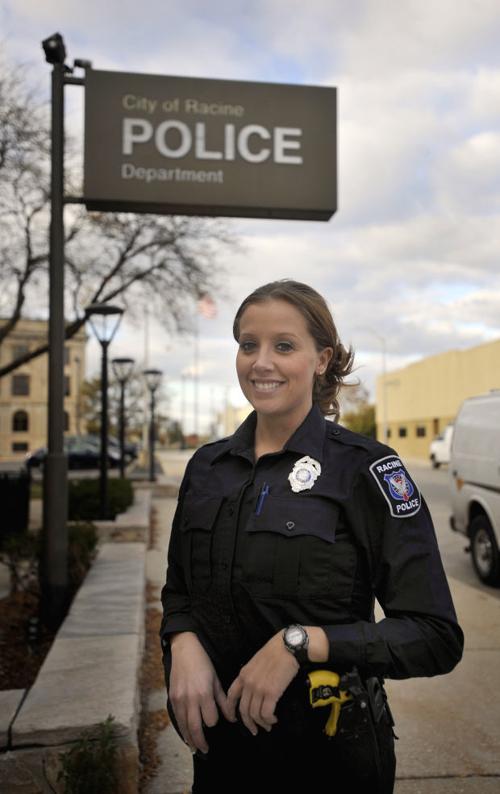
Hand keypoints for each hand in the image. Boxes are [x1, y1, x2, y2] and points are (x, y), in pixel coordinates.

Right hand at [168, 632, 234, 753]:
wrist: (185, 649)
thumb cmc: (203, 663)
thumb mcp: (216, 680)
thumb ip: (223, 700)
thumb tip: (231, 718)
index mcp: (204, 693)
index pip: (210, 719)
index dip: (214, 721)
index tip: (215, 720)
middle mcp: (190, 698)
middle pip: (195, 728)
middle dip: (200, 741)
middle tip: (205, 751)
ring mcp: (179, 698)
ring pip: (184, 726)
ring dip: (189, 739)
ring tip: (195, 748)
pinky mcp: (172, 697)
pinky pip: (177, 718)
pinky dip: (181, 729)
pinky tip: (185, 735)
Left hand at [226, 631, 298, 735]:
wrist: (288, 646)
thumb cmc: (276, 651)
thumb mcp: (257, 661)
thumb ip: (251, 674)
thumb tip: (253, 689)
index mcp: (243, 674)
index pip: (231, 696)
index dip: (231, 710)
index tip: (234, 719)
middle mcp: (248, 683)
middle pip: (243, 710)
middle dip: (248, 723)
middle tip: (254, 729)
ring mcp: (259, 688)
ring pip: (255, 714)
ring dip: (261, 723)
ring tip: (268, 725)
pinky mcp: (271, 693)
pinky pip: (266, 713)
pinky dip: (269, 720)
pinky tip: (274, 719)